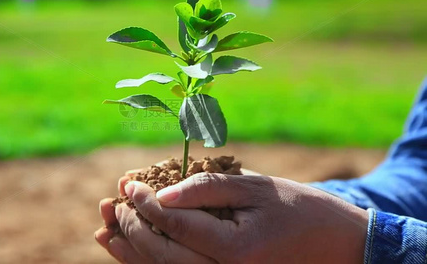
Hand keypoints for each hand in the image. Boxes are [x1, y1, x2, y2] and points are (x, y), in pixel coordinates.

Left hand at [104, 173, 368, 262]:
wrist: (333, 246)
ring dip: (129, 251)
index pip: (174, 224)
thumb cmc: (298, 209)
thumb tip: (161, 192)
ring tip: (104, 229)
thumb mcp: (256, 188)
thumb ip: (207, 188)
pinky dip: (146, 263)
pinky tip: (126, 248)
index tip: (128, 182)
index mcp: (236, 250)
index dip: (145, 201)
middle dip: (130, 226)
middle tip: (113, 201)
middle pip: (160, 254)